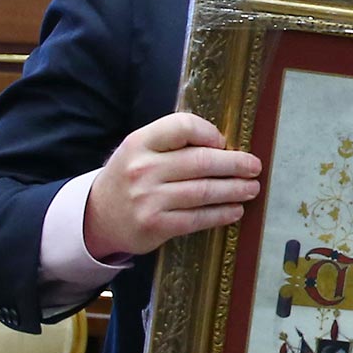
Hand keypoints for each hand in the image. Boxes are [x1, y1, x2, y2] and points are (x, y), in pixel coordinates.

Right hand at [84, 112, 262, 258]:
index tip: (223, 142)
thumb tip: (224, 145)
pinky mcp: (155, 226)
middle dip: (235, 164)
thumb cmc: (130, 177)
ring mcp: (148, 199)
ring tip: (251, 188)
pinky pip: (197, 218)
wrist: (98, 216)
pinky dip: (221, 214)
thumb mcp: (141, 150)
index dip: (209, 133)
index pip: (182, 127)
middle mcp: (143, 169)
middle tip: (254, 167)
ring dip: (234, 190)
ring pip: (204, 192)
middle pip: (200, 162)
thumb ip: (173, 143)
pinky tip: (235, 210)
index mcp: (140, 142)